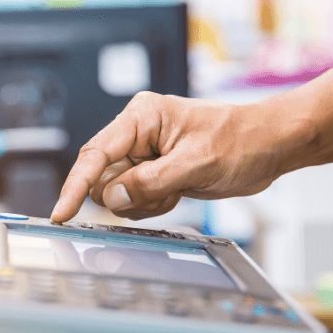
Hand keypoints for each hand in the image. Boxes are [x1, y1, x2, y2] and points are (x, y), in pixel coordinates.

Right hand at [50, 91, 308, 221]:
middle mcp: (136, 134)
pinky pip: (134, 200)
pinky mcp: (153, 172)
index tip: (61, 214)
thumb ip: (150, 182)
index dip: (75, 186)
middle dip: (128, 196)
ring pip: (117, 194)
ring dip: (144, 202)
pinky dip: (153, 205)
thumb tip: (110, 198)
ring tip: (178, 189)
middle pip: (102, 179)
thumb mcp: (196, 164)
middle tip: (166, 192)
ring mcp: (143, 155)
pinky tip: (179, 193)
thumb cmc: (241, 141)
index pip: (95, 154)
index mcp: (141, 118)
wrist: (270, 145)